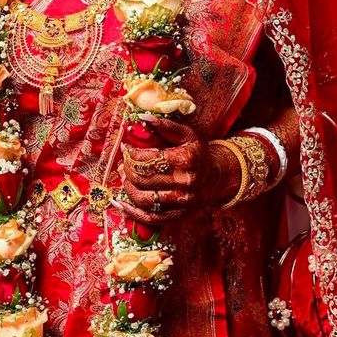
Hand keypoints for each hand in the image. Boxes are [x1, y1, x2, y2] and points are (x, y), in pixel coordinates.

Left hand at [117, 116, 240, 223]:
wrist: (215, 177)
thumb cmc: (197, 153)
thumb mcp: (186, 134)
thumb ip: (165, 125)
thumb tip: (142, 118)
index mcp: (186, 159)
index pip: (149, 158)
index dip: (132, 153)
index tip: (126, 148)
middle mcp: (184, 182)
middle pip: (144, 178)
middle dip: (128, 169)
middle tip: (124, 162)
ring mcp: (181, 202)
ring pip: (143, 198)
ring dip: (128, 188)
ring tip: (125, 178)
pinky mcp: (178, 216)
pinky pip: (150, 218)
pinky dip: (132, 212)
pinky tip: (121, 204)